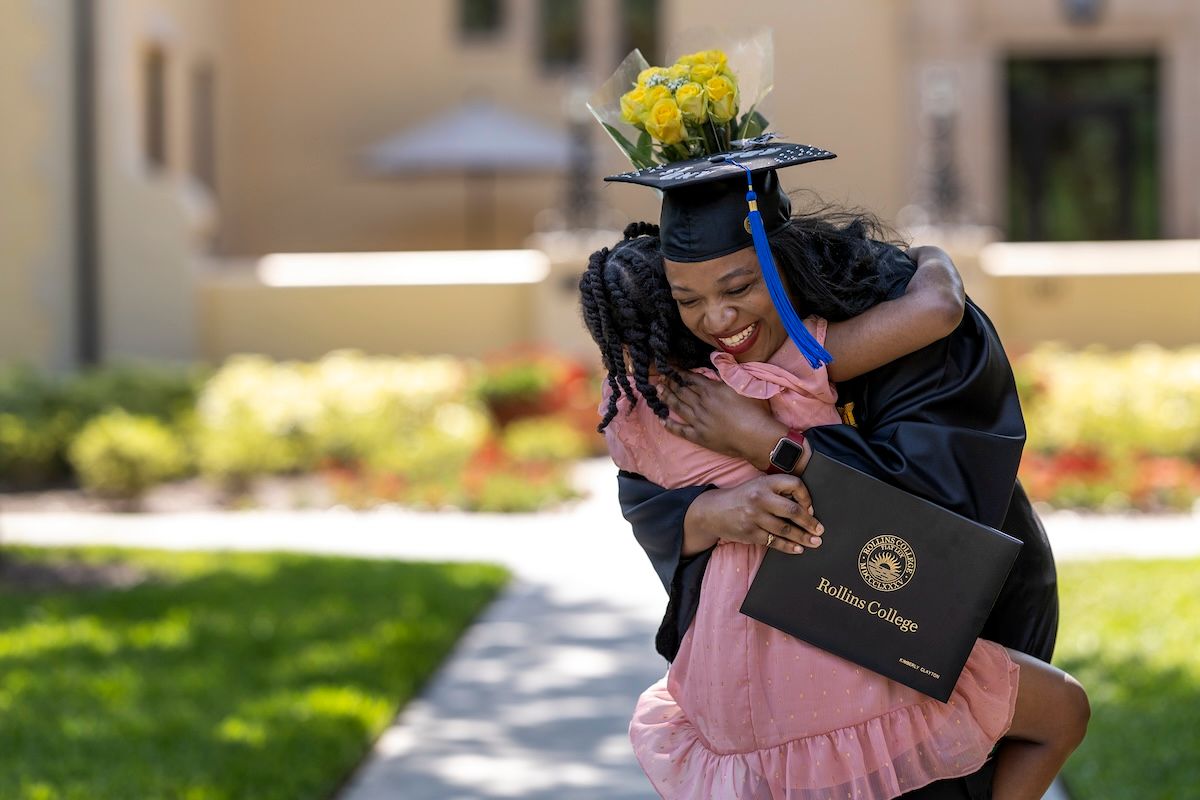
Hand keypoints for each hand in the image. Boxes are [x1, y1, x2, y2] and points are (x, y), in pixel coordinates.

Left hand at [658, 373, 785, 468]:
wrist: (755, 436)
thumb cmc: (754, 410)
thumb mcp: (743, 385)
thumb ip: (727, 372)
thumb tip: (715, 359)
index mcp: (711, 390)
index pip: (690, 378)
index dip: (678, 372)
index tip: (669, 368)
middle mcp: (701, 404)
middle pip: (681, 391)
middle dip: (669, 383)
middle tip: (659, 378)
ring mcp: (698, 421)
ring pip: (678, 407)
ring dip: (666, 398)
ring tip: (657, 391)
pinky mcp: (699, 437)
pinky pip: (680, 430)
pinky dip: (669, 425)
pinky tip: (661, 420)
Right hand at [683, 473, 824, 555]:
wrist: (713, 510)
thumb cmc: (742, 498)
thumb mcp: (758, 486)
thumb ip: (778, 491)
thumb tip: (806, 507)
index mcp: (765, 483)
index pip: (794, 485)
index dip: (807, 497)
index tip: (812, 508)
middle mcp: (760, 498)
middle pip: (792, 511)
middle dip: (809, 522)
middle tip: (820, 530)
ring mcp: (754, 517)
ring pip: (785, 529)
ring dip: (803, 537)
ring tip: (815, 542)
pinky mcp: (750, 533)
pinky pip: (774, 542)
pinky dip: (788, 546)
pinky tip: (798, 549)